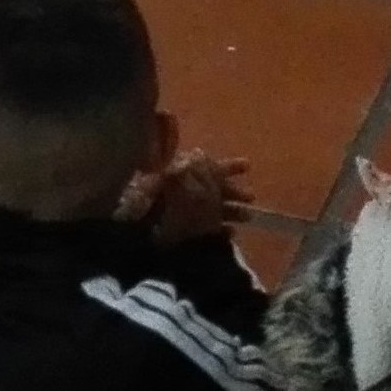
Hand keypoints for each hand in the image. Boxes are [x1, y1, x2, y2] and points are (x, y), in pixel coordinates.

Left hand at [136, 151, 254, 245]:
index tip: (248, 166)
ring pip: (214, 210)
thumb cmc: (159, 197)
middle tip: (252, 197)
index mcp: (183, 174)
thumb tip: (200, 155)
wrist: (139, 231)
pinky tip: (232, 233)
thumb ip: (192, 165)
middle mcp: (186, 192)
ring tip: (249, 217)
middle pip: (215, 190)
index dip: (229, 166)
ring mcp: (185, 214)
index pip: (210, 167)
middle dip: (235, 192)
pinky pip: (207, 231)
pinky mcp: (184, 236)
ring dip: (232, 212)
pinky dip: (220, 231)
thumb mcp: (178, 174)